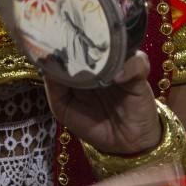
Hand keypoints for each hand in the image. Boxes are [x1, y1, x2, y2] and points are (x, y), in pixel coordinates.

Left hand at [43, 50, 161, 154]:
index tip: (50, 40)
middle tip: (71, 41)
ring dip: (106, 52)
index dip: (63, 43)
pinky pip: (137, 64)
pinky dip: (128, 68)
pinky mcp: (139, 77)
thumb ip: (54, 88)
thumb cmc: (93, 125)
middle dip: (83, 42)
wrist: (124, 145)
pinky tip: (117, 78)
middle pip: (94, 43)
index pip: (72, 47)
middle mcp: (101, 64)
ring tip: (94, 59)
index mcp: (81, 68)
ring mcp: (121, 68)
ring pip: (116, 48)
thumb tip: (46, 64)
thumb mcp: (65, 109)